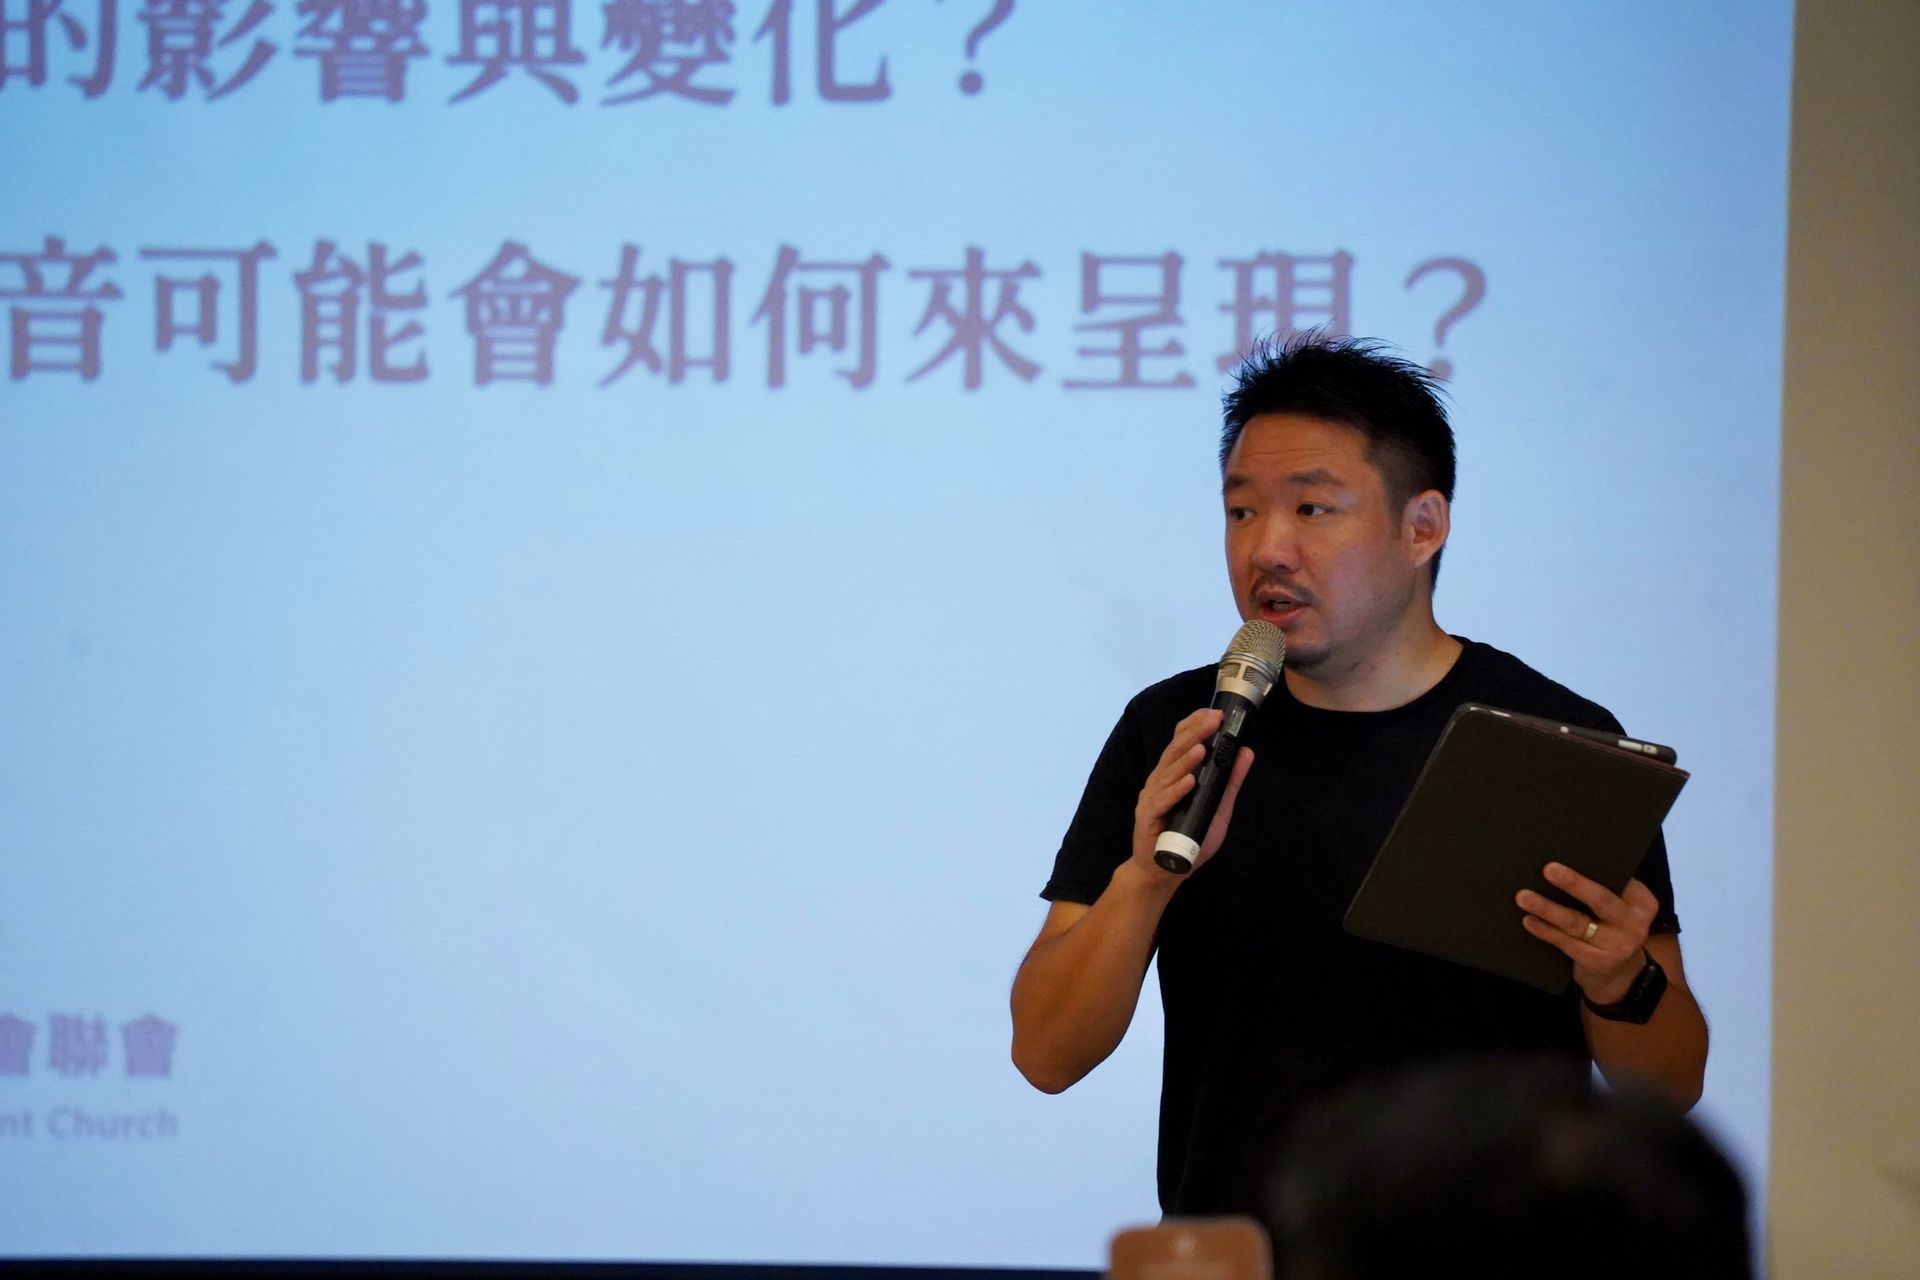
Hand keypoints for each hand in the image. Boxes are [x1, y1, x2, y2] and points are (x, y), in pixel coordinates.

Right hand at [1131, 708, 1254, 876]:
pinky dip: (1176, 791)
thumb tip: (1246, 752)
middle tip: (1214, 720)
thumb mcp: (1217, 807)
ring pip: (1169, 773)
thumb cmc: (1188, 837)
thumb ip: (1229, 781)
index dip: (1195, 724)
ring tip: (1203, 748)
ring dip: (1186, 760)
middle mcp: (1160, 780)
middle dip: (1195, 734)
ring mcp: (1152, 798)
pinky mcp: (1148, 817)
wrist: (1162, 870)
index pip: (1180, 740)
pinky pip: (1163, 801)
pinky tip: (1189, 782)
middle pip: (1175, 751)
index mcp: (1173, 773)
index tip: (1214, 712)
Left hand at [1516, 864, 1659, 1004]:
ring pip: (1577, 922)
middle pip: (1600, 899)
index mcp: (1642, 902)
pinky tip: (1529, 920)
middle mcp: (1634, 923)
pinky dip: (1546, 930)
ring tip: (1524, 896)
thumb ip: (1605, 889)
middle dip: (1574, 883)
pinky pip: (1566, 942)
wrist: (1620, 976)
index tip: (1570, 856)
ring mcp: (1618, 945)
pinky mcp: (1599, 962)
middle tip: (1548, 869)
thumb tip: (1563, 865)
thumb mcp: (1618, 910)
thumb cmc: (1611, 929)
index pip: (1618, 879)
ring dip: (1548, 908)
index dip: (1595, 866)